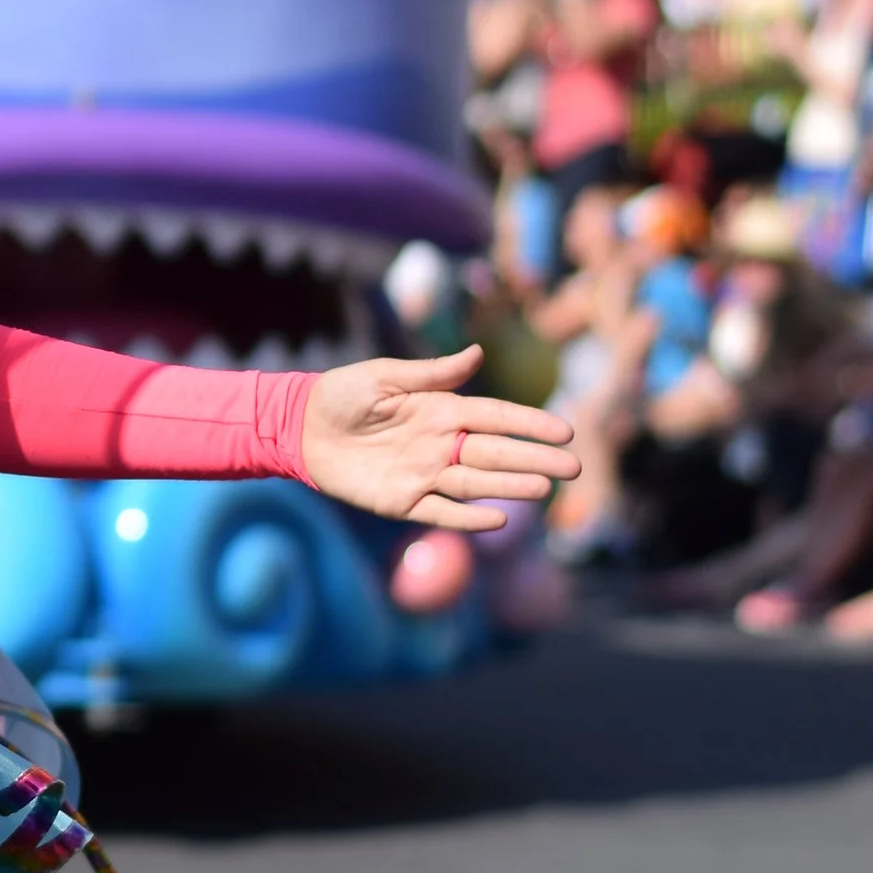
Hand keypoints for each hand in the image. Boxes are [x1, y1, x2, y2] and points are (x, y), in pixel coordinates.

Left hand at [298, 342, 578, 531]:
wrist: (298, 427)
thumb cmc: (341, 395)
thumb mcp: (383, 376)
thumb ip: (431, 372)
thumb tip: (478, 354)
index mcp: (441, 409)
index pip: (496, 417)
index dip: (530, 424)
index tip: (565, 431)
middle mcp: (441, 444)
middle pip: (497, 453)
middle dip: (535, 459)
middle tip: (573, 468)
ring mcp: (424, 475)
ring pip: (477, 482)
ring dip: (511, 486)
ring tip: (545, 489)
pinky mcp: (402, 502)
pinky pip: (441, 512)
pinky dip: (468, 518)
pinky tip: (497, 518)